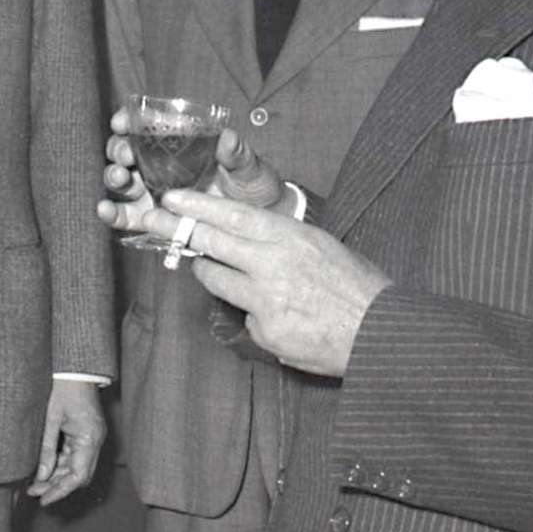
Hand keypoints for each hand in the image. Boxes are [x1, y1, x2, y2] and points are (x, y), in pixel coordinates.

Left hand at [28, 377, 105, 503]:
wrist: (75, 368)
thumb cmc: (63, 388)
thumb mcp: (50, 419)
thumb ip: (47, 449)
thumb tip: (41, 476)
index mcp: (89, 438)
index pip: (77, 476)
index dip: (60, 491)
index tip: (44, 500)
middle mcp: (95, 441)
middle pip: (79, 475)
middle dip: (57, 486)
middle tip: (34, 492)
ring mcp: (93, 437)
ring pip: (77, 467)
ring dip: (58, 476)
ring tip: (35, 483)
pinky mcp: (87, 433)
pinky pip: (76, 456)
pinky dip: (61, 464)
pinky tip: (45, 468)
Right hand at [99, 112, 287, 240]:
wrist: (259, 224)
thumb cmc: (253, 187)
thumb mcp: (249, 167)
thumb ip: (237, 154)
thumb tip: (228, 137)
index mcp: (179, 144)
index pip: (146, 126)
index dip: (129, 121)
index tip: (122, 122)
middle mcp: (159, 165)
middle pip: (126, 151)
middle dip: (119, 150)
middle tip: (126, 156)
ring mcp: (152, 192)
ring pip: (121, 181)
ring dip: (114, 177)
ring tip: (121, 179)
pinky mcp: (151, 218)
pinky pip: (125, 216)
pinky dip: (112, 214)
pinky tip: (106, 211)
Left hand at [137, 188, 389, 376]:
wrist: (381, 333)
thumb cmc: (357, 286)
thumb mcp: (321, 245)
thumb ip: (280, 240)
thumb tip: (244, 236)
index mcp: (290, 236)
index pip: (233, 214)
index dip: (197, 205)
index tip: (171, 197)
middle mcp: (273, 264)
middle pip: (211, 242)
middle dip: (176, 229)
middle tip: (151, 218)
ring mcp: (265, 300)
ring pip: (215, 280)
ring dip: (209, 272)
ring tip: (217, 270)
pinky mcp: (265, 332)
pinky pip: (243, 317)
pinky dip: (252, 314)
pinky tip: (278, 316)